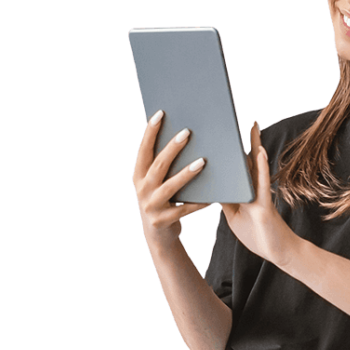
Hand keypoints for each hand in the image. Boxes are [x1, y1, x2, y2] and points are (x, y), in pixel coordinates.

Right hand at [132, 110, 213, 246]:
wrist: (158, 236)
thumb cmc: (162, 201)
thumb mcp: (155, 183)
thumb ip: (161, 164)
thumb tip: (182, 135)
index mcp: (138, 176)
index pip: (143, 150)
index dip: (150, 132)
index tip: (160, 113)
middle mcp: (141, 190)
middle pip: (158, 166)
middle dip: (172, 148)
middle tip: (188, 132)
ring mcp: (150, 206)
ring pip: (170, 187)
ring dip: (186, 173)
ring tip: (202, 161)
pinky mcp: (162, 221)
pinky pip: (184, 209)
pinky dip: (198, 202)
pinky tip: (211, 196)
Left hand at [221, 121, 298, 269]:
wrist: (276, 252)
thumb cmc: (256, 233)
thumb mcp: (233, 216)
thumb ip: (225, 200)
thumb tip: (212, 187)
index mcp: (244, 191)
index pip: (235, 167)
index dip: (228, 152)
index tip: (219, 134)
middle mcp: (253, 189)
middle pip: (247, 160)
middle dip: (243, 141)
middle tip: (234, 119)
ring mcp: (260, 195)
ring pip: (257, 167)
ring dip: (255, 147)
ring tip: (252, 127)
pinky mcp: (265, 205)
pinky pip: (263, 184)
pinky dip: (262, 168)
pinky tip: (261, 153)